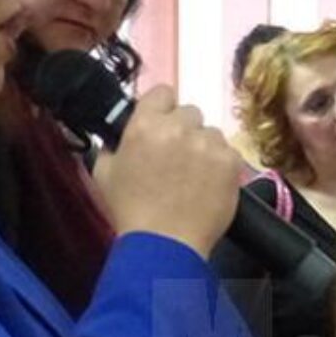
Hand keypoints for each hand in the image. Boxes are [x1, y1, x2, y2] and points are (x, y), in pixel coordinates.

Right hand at [102, 86, 240, 253]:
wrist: (164, 244)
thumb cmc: (131, 212)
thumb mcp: (104, 174)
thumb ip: (111, 146)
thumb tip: (119, 137)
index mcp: (145, 124)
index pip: (162, 92)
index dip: (162, 108)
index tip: (162, 125)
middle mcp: (179, 127)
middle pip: (189, 113)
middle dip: (183, 130)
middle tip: (177, 157)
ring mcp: (208, 144)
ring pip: (211, 133)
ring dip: (204, 147)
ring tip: (194, 176)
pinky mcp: (231, 162)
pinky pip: (228, 152)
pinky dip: (221, 165)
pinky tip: (208, 185)